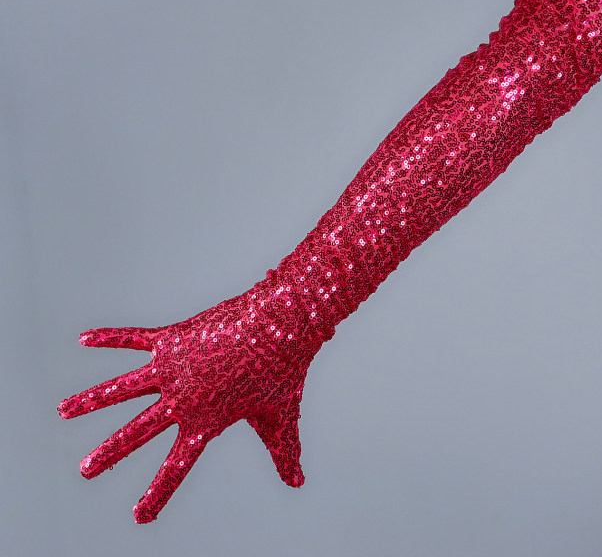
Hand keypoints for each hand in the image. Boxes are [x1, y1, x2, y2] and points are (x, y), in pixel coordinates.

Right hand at [58, 280, 316, 522]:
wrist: (280, 325)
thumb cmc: (283, 371)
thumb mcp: (279, 417)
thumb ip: (284, 453)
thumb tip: (297, 483)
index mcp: (206, 422)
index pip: (177, 466)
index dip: (158, 494)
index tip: (139, 517)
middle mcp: (182, 398)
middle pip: (138, 431)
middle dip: (110, 452)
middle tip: (85, 470)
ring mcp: (174, 367)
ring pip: (123, 387)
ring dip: (92, 400)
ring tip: (62, 411)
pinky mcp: (173, 338)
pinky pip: (134, 339)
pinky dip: (109, 339)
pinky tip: (83, 338)